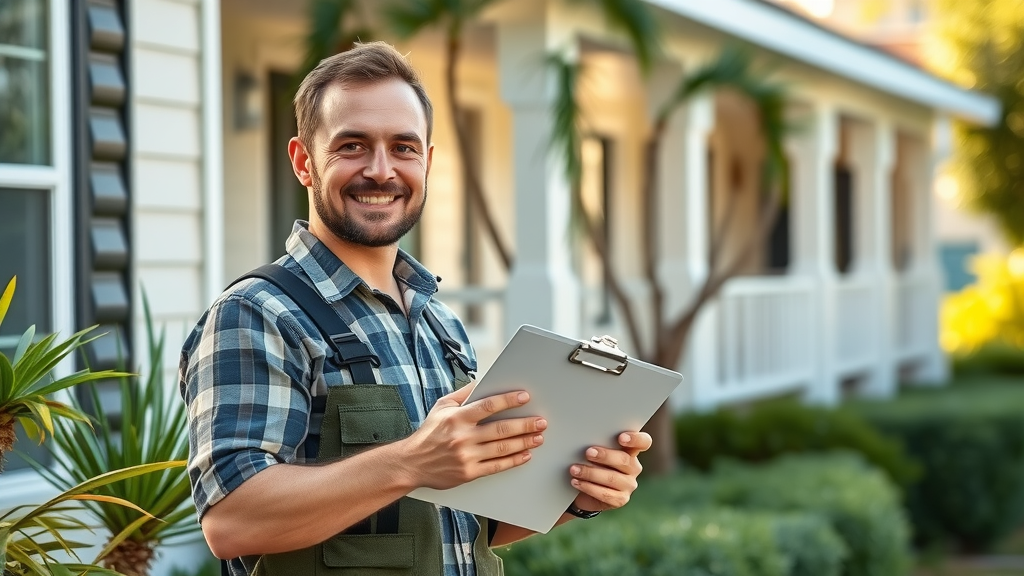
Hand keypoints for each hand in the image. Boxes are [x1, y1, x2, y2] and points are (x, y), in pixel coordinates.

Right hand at [399, 383, 545, 489]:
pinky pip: (497, 466)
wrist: (411, 463)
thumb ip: (462, 394)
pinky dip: (514, 461)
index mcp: (457, 418)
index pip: (488, 406)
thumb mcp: (441, 407)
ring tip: (538, 437)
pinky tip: (525, 455)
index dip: (508, 400)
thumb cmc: (429, 433)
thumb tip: (481, 381)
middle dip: (525, 424)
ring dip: (524, 442)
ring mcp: (467, 456)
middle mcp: (463, 437)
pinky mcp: (469, 473)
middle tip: (541, 421)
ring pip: (502, 448)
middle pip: (501, 429)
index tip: (524, 397)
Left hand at [568, 431, 651, 512]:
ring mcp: (629, 484)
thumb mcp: (594, 451)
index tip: (621, 438)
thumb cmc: (589, 463)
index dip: (635, 439)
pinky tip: (576, 482)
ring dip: (591, 473)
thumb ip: (596, 442)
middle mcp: (633, 467)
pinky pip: (605, 494)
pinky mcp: (620, 499)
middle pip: (624, 460)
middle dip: (605, 456)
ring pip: (612, 478)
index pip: (643, 442)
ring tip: (574, 469)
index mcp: (631, 450)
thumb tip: (583, 437)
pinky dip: (588, 487)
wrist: (583, 489)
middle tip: (588, 452)